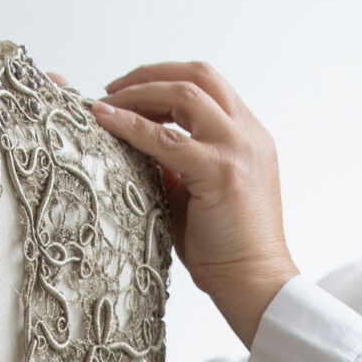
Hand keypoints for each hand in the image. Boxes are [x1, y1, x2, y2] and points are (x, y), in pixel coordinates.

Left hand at [92, 63, 297, 348]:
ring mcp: (238, 149)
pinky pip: (167, 138)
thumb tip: (135, 145)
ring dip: (140, 92)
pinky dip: (131, 125)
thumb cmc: (227, 251)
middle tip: (113, 90)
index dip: (165, 81)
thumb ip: (176, 164)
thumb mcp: (198, 194)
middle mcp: (247, 135)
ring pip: (185, 94)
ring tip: (107, 104)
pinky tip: (105, 122)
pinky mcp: (221, 172)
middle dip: (150, 75)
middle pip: (197, 76)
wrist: (256, 285)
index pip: (207, 87)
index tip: (130, 94)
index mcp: (248, 137)